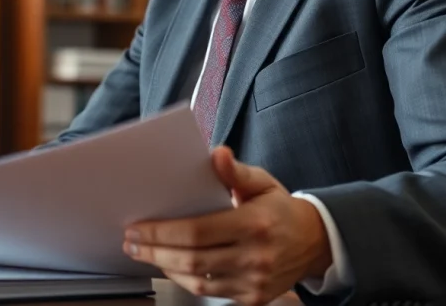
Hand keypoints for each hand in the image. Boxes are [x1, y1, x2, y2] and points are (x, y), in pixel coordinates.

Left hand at [123, 146, 330, 305]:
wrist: (315, 242)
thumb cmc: (279, 208)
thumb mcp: (262, 182)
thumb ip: (235, 171)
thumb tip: (216, 154)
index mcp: (255, 224)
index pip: (197, 231)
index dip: (162, 232)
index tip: (137, 227)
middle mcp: (256, 256)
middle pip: (192, 259)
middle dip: (154, 250)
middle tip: (131, 242)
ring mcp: (255, 281)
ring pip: (198, 280)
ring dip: (165, 267)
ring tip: (144, 252)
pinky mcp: (254, 297)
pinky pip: (210, 291)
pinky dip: (186, 279)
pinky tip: (170, 265)